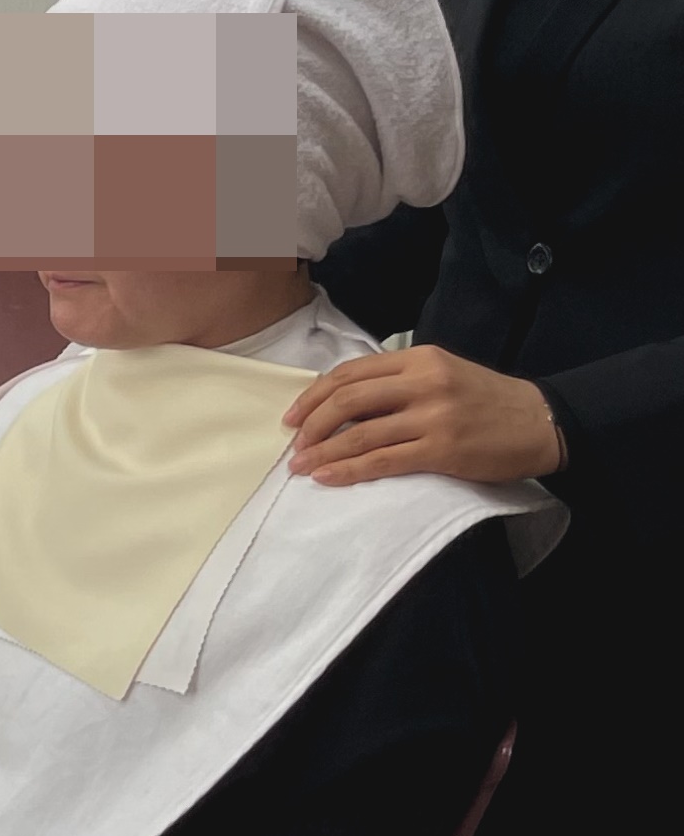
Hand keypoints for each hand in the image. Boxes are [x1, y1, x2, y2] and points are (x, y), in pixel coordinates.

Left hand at [283, 346, 565, 486]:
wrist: (541, 422)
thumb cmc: (486, 400)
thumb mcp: (442, 373)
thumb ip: (398, 380)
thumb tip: (342, 400)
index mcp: (419, 359)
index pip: (350, 373)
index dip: (314, 395)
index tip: (293, 415)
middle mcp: (423, 383)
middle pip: (347, 400)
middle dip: (310, 424)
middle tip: (293, 444)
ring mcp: (433, 417)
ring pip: (360, 434)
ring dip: (322, 452)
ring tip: (301, 466)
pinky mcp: (442, 450)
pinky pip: (382, 461)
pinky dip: (348, 470)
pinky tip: (327, 477)